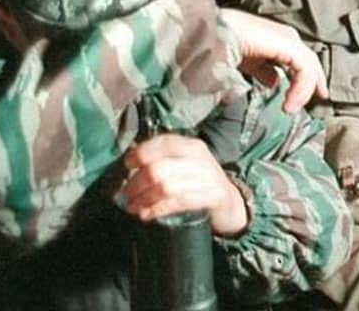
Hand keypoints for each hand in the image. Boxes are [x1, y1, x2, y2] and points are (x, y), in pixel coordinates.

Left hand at [123, 134, 248, 236]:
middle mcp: (201, 159)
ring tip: (133, 207)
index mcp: (192, 147)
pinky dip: (158, 209)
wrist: (232, 202)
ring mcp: (208, 178)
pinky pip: (180, 202)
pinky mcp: (213, 197)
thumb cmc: (200, 183)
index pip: (163, 143)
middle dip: (136, 183)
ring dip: (144, 199)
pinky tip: (147, 214)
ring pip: (166, 186)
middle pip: (158, 169)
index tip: (127, 165)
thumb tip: (131, 163)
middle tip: (126, 194)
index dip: (141, 153)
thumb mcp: (186, 165)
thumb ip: (164, 161)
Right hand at [220, 8, 327, 111]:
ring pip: (309, 66)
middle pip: (309, 62)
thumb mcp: (248, 62)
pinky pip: (304, 69)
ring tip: (292, 107)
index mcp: (278, 40)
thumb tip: (274, 82)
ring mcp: (288, 39)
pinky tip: (290, 103)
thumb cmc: (225, 43)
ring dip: (305, 89)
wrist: (214, 33)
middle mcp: (286, 37)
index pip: (301, 60)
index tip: (304, 97)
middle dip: (314, 82)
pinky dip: (301, 88)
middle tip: (319, 99)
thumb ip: (263, 71)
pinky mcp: (288, 44)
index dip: (306, 79)